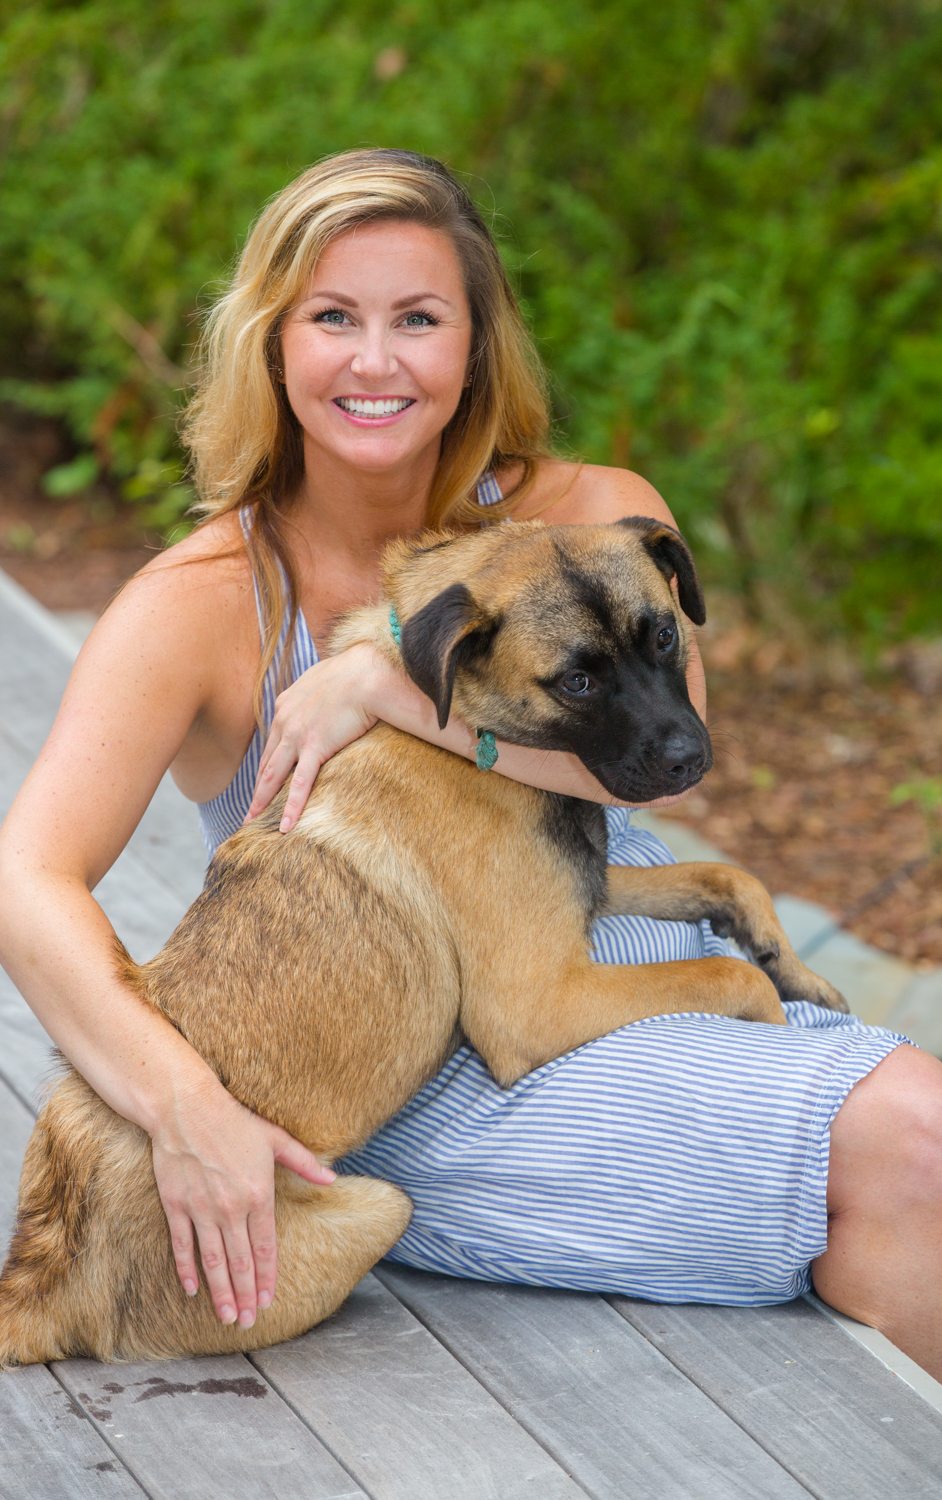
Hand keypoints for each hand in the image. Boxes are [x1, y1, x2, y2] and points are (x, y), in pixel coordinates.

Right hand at [151, 1080, 335, 1327]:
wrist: (186, 1107)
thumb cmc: (234, 1121)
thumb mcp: (276, 1138)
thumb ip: (304, 1163)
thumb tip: (333, 1178)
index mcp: (258, 1195)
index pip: (266, 1248)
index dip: (268, 1278)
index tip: (268, 1301)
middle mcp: (231, 1208)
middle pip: (241, 1262)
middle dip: (245, 1296)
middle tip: (246, 1323)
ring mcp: (201, 1209)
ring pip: (213, 1261)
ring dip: (221, 1292)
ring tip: (226, 1318)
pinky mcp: (176, 1206)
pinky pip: (183, 1245)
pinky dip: (187, 1270)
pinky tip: (192, 1290)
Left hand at [246, 643, 388, 831]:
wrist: (367, 672)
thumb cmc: (355, 672)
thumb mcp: (325, 678)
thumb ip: (317, 694)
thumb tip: (327, 699)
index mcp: (286, 706)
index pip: (272, 744)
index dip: (266, 766)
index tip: (262, 783)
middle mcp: (284, 721)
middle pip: (266, 763)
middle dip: (257, 789)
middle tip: (249, 811)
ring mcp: (297, 735)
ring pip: (273, 776)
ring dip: (262, 802)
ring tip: (252, 822)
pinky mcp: (315, 747)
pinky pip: (301, 783)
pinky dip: (292, 807)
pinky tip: (286, 825)